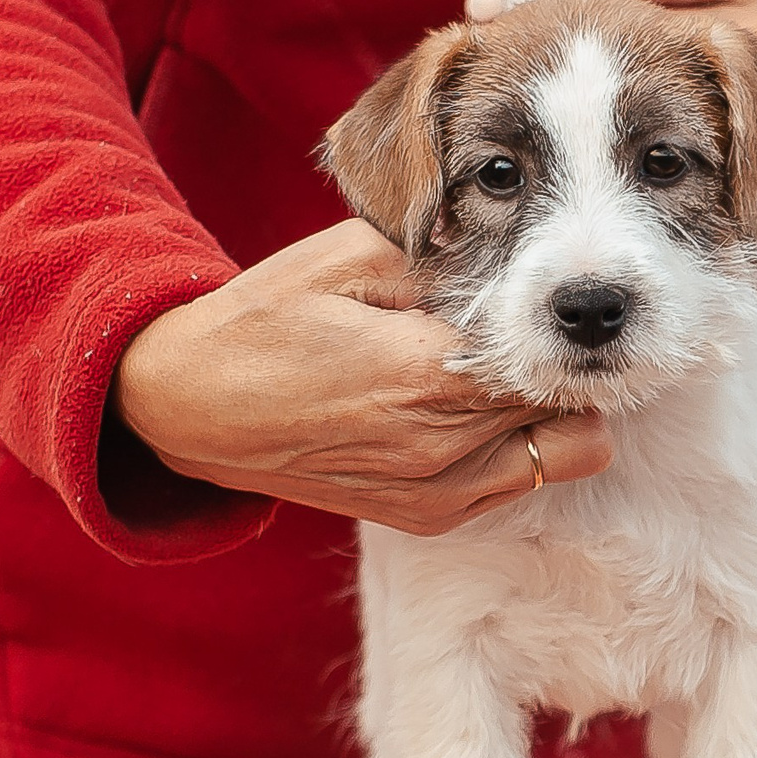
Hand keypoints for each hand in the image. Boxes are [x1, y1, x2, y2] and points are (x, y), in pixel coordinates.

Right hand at [112, 219, 611, 534]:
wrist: (185, 405)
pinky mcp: (425, 517)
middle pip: (571, 407)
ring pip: (566, 456)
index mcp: (426, 373)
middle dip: (568, 367)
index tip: (553, 298)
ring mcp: (435, 492)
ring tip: (512, 369)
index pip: (552, 356)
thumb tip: (509, 239)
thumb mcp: (347, 258)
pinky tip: (476, 407)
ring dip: (554, 413)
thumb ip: (438, 252)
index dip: (563, 325)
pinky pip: (519, 485)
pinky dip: (520, 447)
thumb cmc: (262, 320)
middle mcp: (441, 446)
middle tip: (543, 328)